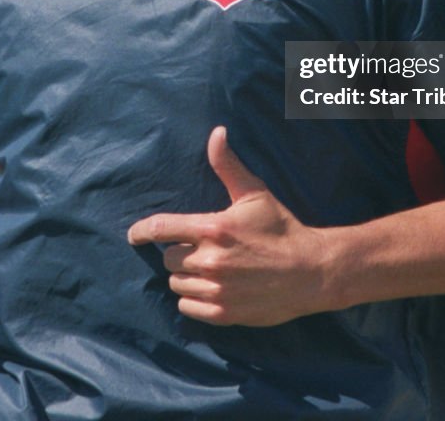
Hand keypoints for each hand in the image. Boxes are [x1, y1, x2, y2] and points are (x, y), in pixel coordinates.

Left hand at [128, 127, 328, 326]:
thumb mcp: (254, 193)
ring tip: (210, 268)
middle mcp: (211, 260)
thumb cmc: (280, 228)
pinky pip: (187, 306)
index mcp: (214, 228)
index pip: (162, 229)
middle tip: (203, 249)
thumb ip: (228, 165)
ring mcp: (216, 289)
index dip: (143, 231)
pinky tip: (212, 287)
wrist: (310, 271)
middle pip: (169, 258)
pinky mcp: (222, 313)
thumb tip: (217, 132)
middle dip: (181, 252)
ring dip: (187, 276)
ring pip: (177, 283)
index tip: (134, 235)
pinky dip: (194, 298)